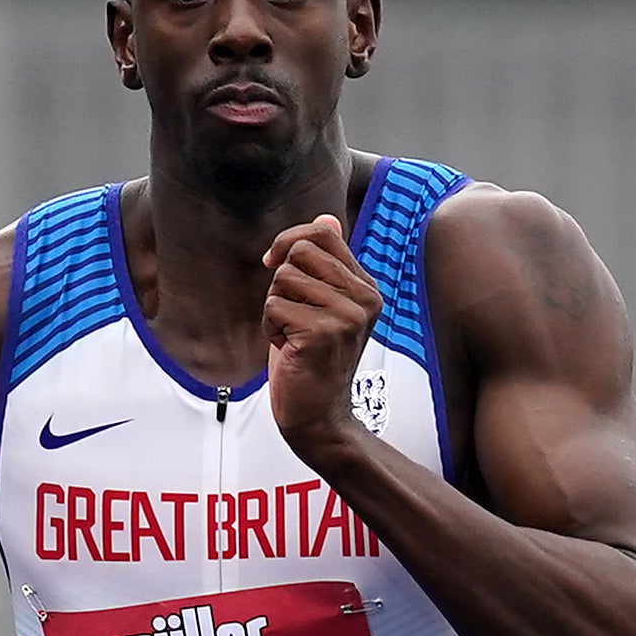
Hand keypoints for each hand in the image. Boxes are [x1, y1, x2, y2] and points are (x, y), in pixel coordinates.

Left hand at [262, 214, 382, 461]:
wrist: (319, 418)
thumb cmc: (313, 362)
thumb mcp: (322, 307)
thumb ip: (326, 265)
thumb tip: (326, 217)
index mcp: (365, 288)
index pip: (323, 233)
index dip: (289, 240)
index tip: (274, 262)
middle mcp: (363, 298)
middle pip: (299, 251)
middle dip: (281, 282)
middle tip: (291, 316)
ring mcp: (345, 316)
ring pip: (283, 279)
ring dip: (274, 309)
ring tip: (292, 336)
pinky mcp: (321, 333)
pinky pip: (274, 307)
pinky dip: (270, 329)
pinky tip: (287, 350)